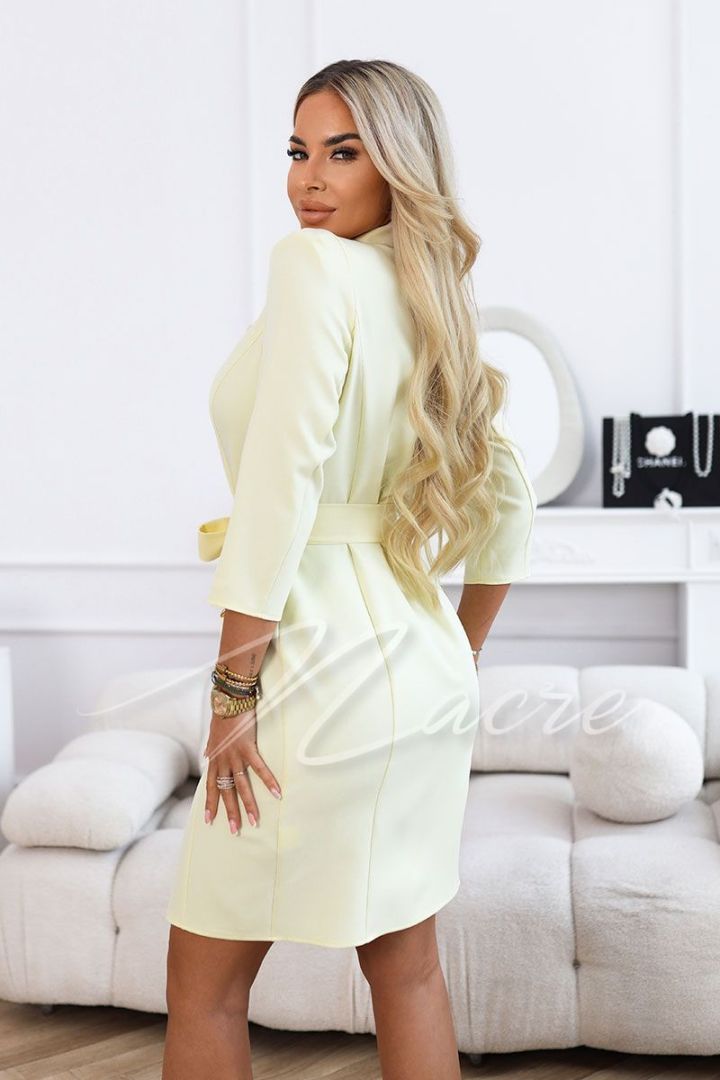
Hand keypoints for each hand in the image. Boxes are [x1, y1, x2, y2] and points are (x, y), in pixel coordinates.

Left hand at [203, 706, 281, 833]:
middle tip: (235, 831)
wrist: (228, 699)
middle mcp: (223, 760)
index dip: (210, 803)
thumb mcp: (213, 734)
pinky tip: (277, 793)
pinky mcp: (248, 748)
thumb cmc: (223, 715)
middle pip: (226, 791)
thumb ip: (211, 747)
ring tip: (255, 821)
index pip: (211, 786)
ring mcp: (235, 756)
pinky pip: (259, 768)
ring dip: (248, 804)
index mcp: (215, 759)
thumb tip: (206, 753)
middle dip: (230, 812)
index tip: (209, 820)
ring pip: (242, 786)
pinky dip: (268, 781)